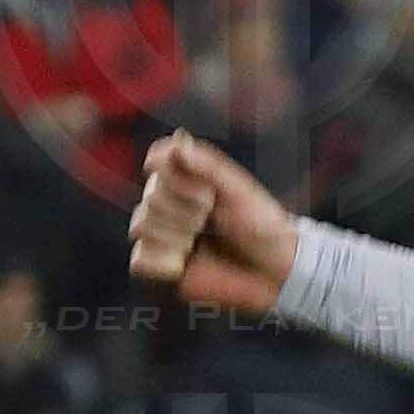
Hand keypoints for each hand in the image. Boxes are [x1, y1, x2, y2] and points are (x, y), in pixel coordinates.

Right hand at [129, 132, 298, 314]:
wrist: (274, 272)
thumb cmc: (262, 227)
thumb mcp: (239, 189)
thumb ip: (207, 165)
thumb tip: (178, 141)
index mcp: (188, 178)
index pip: (158, 163)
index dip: (178, 179)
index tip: (208, 193)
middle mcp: (171, 203)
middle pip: (151, 198)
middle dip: (185, 211)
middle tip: (210, 220)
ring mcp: (164, 234)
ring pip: (141, 226)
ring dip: (175, 236)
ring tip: (199, 242)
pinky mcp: (162, 267)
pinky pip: (140, 261)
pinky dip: (160, 262)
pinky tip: (183, 262)